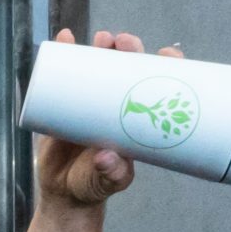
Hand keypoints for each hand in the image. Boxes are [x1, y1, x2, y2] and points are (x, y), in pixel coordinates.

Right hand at [34, 30, 185, 208]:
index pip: (158, 85)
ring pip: (98, 66)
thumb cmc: (94, 185)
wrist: (63, 193)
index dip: (166, 66)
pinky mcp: (64, 103)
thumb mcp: (108, 181)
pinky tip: (64, 38)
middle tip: (125, 43)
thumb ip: (110, 173)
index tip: (168, 54)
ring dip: (101, 47)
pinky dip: (64, 54)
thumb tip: (106, 158)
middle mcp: (116, 105)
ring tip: (102, 39)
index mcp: (136, 119)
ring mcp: (90, 102)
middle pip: (128, 68)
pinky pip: (64, 75)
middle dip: (130, 50)